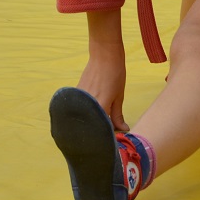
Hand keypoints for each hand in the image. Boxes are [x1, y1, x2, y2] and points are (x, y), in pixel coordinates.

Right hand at [76, 10, 129, 131]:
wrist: (104, 54)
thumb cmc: (115, 73)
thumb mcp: (119, 95)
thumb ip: (117, 115)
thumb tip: (123, 130)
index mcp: (100, 107)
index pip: (100, 130)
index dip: (105, 138)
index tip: (110, 145)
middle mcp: (87, 105)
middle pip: (90, 125)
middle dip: (97, 133)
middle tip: (105, 136)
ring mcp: (79, 99)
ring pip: (85, 117)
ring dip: (91, 122)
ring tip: (100, 125)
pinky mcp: (76, 94)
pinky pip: (81, 109)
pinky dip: (86, 113)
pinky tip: (93, 114)